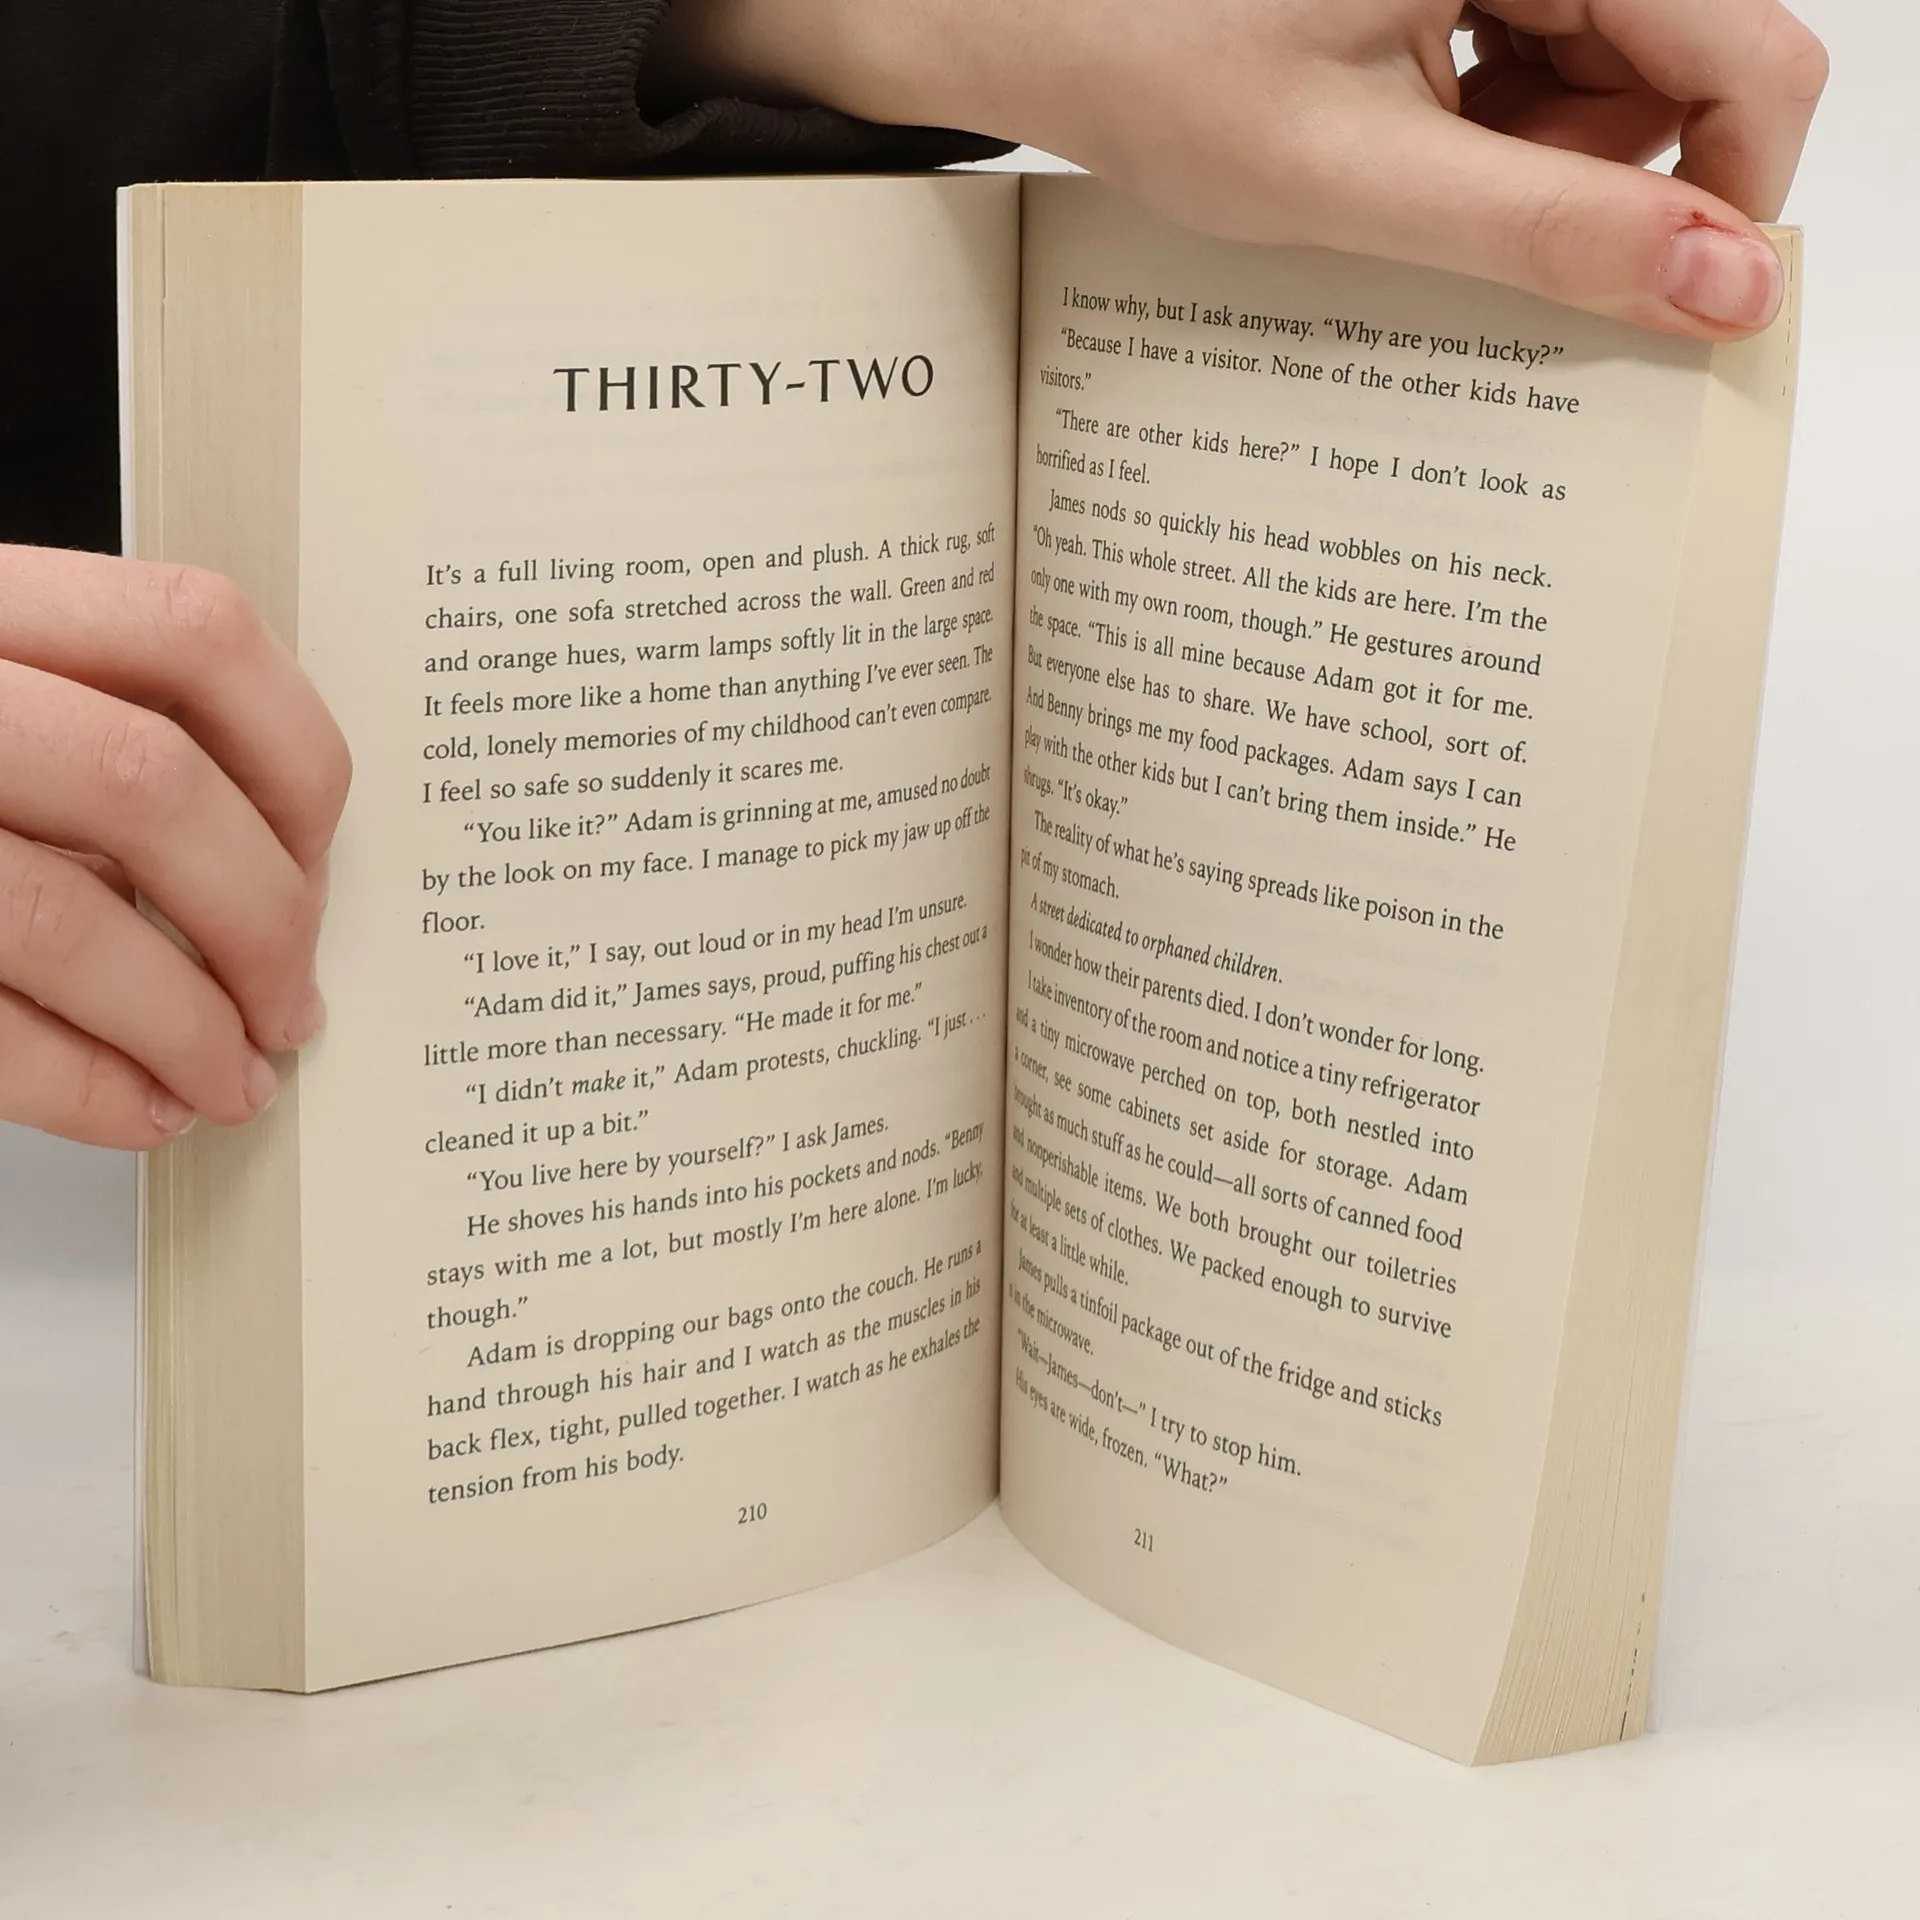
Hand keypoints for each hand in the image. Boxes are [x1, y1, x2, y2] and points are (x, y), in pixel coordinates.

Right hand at [0, 546, 349, 1148]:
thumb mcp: (5, 693)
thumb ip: (106, 730)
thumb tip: (285, 874)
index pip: (195, 634)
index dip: (294, 761)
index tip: (317, 853)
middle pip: (151, 787)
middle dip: (263, 921)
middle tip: (291, 1002)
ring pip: (66, 917)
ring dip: (186, 1026)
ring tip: (234, 1077)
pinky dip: (87, 1086)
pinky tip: (143, 1107)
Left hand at [659, 0, 1825, 338]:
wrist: (1030, 8)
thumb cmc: (1150, 62)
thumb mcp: (1356, 176)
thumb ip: (1549, 233)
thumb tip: (1728, 287)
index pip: (1751, 56)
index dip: (1720, 197)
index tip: (1649, 292)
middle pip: (1685, 58)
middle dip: (1594, 170)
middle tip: (1449, 205)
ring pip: (1617, 60)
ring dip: (1531, 147)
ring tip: (1395, 158)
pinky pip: (1546, 40)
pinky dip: (1490, 114)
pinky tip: (1393, 122)